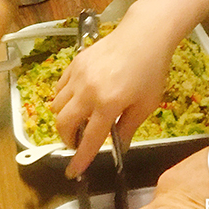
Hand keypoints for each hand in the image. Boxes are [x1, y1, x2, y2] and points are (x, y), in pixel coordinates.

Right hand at [51, 0, 173, 177]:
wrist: (142, 36)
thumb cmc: (150, 71)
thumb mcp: (145, 105)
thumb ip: (127, 129)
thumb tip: (118, 148)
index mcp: (108, 104)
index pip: (89, 139)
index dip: (80, 159)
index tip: (73, 172)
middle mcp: (87, 91)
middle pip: (63, 122)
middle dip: (66, 138)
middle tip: (77, 143)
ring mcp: (78, 75)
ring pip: (57, 104)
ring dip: (63, 118)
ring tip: (78, 121)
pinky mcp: (75, 63)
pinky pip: (60, 87)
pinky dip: (63, 99)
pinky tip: (76, 100)